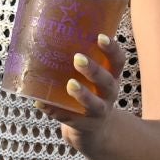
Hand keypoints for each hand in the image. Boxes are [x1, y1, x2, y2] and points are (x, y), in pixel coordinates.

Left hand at [40, 34, 127, 158]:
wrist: (93, 129)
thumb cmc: (88, 91)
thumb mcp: (91, 76)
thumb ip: (78, 59)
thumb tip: (46, 30)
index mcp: (111, 76)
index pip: (118, 61)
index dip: (112, 49)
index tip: (101, 36)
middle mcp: (108, 93)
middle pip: (107, 82)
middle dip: (94, 70)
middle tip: (78, 58)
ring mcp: (98, 111)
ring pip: (94, 105)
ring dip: (82, 94)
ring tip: (70, 84)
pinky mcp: (83, 125)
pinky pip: (69, 119)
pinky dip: (55, 111)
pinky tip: (41, 103)